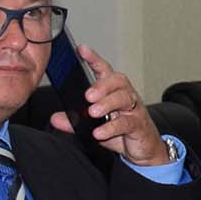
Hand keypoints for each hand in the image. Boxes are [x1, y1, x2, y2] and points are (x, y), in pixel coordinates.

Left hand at [48, 44, 168, 166]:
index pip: (104, 70)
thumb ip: (75, 121)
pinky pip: (127, 122)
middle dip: (102, 85)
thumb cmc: (121, 130)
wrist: (144, 149)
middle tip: (88, 96)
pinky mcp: (139, 125)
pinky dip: (111, 127)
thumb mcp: (95, 125)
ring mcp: (134, 109)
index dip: (94, 59)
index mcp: (113, 91)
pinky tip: (99, 132)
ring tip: (93, 112)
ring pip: (124, 98)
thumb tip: (56, 118)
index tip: (82, 50)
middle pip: (118, 81)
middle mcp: (125, 95)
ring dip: (107, 103)